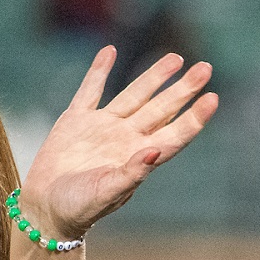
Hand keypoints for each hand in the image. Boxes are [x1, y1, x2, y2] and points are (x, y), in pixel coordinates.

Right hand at [19, 49, 216, 239]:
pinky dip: (99, 71)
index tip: (213, 98)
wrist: (46, 208)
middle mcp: (127, 139)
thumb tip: (153, 152)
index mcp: (140, 158)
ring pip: (134, 95)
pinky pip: (90, 91)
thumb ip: (131, 174)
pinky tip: (110, 51)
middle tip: (205, 68)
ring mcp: (103, 127)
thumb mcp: (107, 193)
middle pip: (162, 108)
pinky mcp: (76, 121)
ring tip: (176, 58)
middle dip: (183, 89)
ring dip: (154, 76)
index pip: (175, 133)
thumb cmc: (80, 208)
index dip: (195, 117)